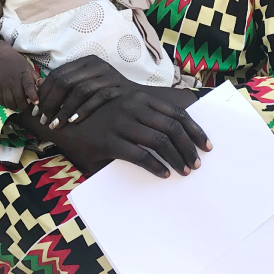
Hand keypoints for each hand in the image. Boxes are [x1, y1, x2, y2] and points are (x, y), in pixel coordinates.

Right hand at [0, 53, 40, 111]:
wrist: (0, 58)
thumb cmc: (18, 64)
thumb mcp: (29, 68)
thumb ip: (36, 78)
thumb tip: (42, 87)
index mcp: (24, 74)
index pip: (29, 86)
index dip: (33, 96)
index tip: (36, 103)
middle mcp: (13, 80)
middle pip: (19, 98)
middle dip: (24, 106)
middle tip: (26, 107)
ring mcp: (3, 83)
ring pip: (9, 102)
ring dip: (14, 106)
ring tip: (17, 105)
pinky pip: (0, 100)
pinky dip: (5, 104)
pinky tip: (8, 102)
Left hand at [37, 55, 137, 129]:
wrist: (139, 103)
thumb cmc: (107, 96)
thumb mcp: (85, 85)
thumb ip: (65, 85)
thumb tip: (38, 87)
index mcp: (86, 62)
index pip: (58, 74)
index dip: (44, 93)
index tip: (36, 110)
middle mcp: (97, 65)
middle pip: (65, 81)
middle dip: (51, 103)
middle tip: (43, 120)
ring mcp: (109, 75)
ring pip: (79, 90)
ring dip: (64, 109)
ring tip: (55, 124)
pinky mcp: (118, 87)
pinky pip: (97, 98)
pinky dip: (83, 110)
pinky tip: (73, 121)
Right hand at [55, 90, 210, 177]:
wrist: (67, 123)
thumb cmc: (102, 121)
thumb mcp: (127, 113)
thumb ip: (148, 119)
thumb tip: (179, 137)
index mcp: (141, 99)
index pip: (178, 114)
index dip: (195, 131)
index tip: (206, 146)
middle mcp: (134, 107)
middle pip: (172, 129)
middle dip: (189, 148)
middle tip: (196, 164)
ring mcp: (121, 122)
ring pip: (159, 142)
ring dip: (176, 159)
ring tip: (183, 172)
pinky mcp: (109, 140)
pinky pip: (140, 155)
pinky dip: (155, 166)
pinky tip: (163, 174)